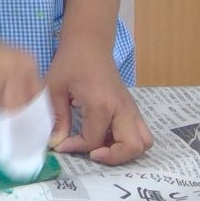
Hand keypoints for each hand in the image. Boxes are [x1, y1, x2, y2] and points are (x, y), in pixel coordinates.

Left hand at [46, 45, 152, 164]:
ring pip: (143, 142)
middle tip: (91, 153)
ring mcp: (131, 108)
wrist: (88, 43)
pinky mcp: (132, 107)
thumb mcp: (56, 87)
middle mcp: (122, 108)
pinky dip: (127, 141)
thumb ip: (58, 117)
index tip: (61, 144)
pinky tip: (106, 135)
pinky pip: (140, 133)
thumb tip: (57, 143)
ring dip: (124, 151)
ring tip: (101, 146)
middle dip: (112, 157)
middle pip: (131, 147)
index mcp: (101, 103)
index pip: (94, 140)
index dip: (77, 147)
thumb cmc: (70, 62)